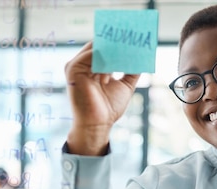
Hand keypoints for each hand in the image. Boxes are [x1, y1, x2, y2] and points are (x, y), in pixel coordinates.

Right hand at [65, 41, 140, 155]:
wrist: (98, 125)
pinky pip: (92, 54)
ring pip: (98, 48)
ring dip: (116, 47)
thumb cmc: (108, 108)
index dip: (120, 42)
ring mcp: (77, 66)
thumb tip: (143, 56)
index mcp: (93, 67)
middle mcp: (84, 64)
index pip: (106, 48)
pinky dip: (108, 54)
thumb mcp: (125, 85)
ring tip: (132, 46)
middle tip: (136, 36)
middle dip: (119, 41)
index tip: (136, 37)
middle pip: (101, 45)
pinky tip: (121, 57)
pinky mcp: (73, 69)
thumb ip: (132, 70)